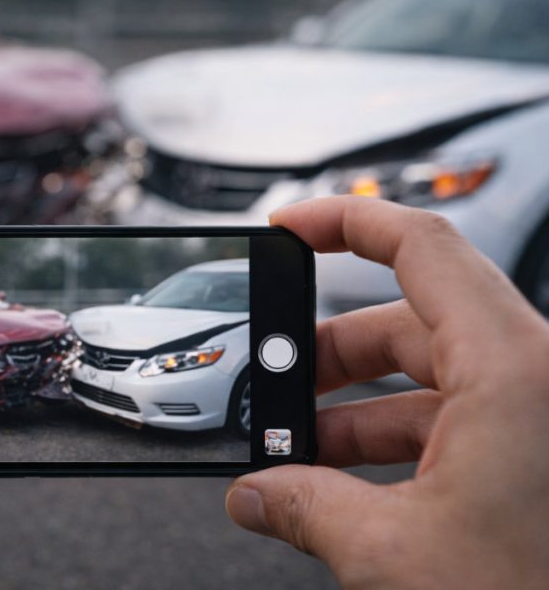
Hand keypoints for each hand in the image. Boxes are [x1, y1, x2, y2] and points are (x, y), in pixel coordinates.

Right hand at [225, 196, 548, 587]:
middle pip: (412, 319)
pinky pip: (457, 420)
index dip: (344, 222)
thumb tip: (256, 495)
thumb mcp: (396, 554)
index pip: (421, 246)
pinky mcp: (539, 454)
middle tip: (275, 383)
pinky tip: (347, 485)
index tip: (290, 228)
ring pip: (432, 375)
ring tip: (302, 453)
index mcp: (514, 370)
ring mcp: (540, 415)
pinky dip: (396, 443)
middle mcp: (538, 377)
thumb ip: (307, 509)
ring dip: (358, 408)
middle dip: (329, 352)